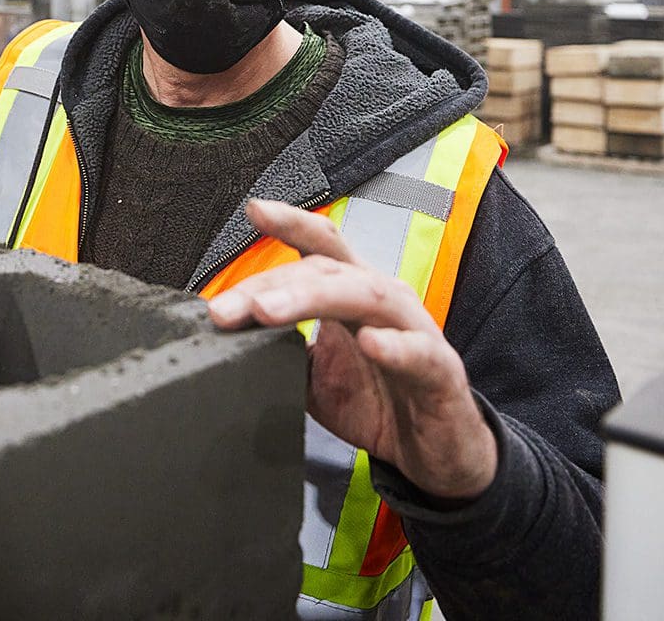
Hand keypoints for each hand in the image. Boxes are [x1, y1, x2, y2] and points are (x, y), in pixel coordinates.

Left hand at [207, 197, 497, 501]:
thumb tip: (225, 342)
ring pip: (364, 297)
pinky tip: (370, 342)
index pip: (321, 247)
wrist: (433, 452)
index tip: (254, 210)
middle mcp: (382, 299)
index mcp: (352, 294)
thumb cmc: (377, 401)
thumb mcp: (313, 376)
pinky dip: (394, 345)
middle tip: (225, 309)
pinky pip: (417, 352)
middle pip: (326, 271)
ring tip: (270, 311)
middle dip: (272, 285)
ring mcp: (414, 330)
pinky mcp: (439, 370)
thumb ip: (277, 351)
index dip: (290, 224)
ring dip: (313, 299)